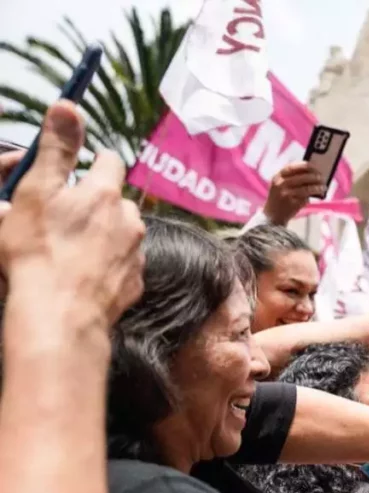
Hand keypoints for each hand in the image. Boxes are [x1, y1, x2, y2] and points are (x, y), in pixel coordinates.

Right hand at [0, 101, 143, 326]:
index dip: (92, 162)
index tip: (78, 170)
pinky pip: (124, 265)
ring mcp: (135, 253)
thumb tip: (68, 104)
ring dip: (105, 235)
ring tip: (73, 250)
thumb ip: (55, 148)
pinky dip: (109, 265)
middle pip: (118, 199)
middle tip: (67, 217)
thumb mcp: (36, 192)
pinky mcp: (135, 282)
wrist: (58, 314)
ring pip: (123, 232)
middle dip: (98, 202)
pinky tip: (84, 275)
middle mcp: (129, 219)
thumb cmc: (37, 253)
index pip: (109, 161)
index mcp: (104, 193)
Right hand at [263, 161, 324, 224]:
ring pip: (307, 188)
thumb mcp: (280, 185)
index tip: (314, 166)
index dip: (304, 165)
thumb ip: (292, 178)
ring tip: (323, 187)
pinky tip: (319, 194)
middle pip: (302, 177)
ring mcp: (286, 194)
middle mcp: (280, 184)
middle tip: (322, 177)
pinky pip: (307, 197)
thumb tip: (313, 173)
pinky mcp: (292, 204)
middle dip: (315, 176)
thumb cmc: (280, 198)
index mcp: (277, 177)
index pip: (292, 167)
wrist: (272, 217)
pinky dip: (314, 194)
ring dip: (318, 187)